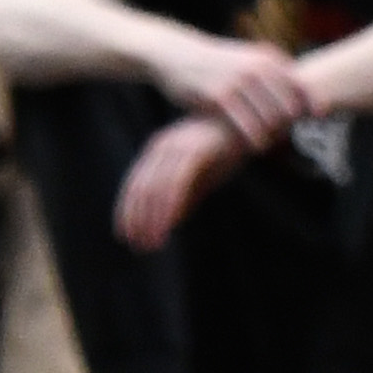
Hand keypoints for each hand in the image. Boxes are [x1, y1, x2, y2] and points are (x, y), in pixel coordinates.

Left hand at [116, 113, 241, 250]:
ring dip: (153, 218)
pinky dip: (170, 205)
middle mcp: (162, 146)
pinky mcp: (196, 151)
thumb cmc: (221, 151)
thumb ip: (182, 196)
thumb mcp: (198, 177)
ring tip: (154, 243)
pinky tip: (170, 225)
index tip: (125, 237)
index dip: (127, 212)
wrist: (247, 125)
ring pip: (158, 188)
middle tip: (139, 246)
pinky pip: (178, 182)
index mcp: (157, 150)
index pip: (135, 185)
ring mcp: (178, 147)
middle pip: (142, 188)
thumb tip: (167, 223)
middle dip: (138, 220)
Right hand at [156, 32, 314, 157]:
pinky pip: (248, 125)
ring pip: (271, 118)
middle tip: (287, 136)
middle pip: (289, 106)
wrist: (176, 55)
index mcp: (268, 57)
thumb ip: (273, 72)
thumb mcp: (247, 57)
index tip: (312, 119)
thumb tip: (303, 92)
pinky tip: (254, 146)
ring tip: (271, 144)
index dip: (310, 106)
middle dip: (291, 124)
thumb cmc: (216, 62)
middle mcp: (257, 67)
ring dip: (274, 135)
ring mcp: (239, 81)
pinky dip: (255, 139)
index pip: (302, 87)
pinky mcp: (221, 97)